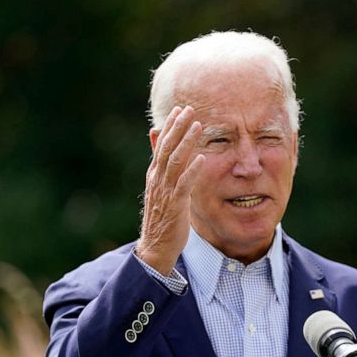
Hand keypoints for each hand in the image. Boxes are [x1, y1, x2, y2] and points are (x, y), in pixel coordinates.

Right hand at [135, 106, 205, 274]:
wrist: (155, 247)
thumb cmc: (163, 218)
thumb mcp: (162, 191)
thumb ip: (164, 171)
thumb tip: (165, 154)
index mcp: (155, 175)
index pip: (162, 146)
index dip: (170, 127)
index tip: (180, 109)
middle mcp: (158, 180)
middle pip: (167, 148)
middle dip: (178, 127)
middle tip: (189, 109)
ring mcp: (165, 192)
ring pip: (175, 162)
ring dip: (186, 142)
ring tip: (198, 125)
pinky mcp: (175, 205)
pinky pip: (184, 184)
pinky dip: (192, 170)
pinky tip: (202, 158)